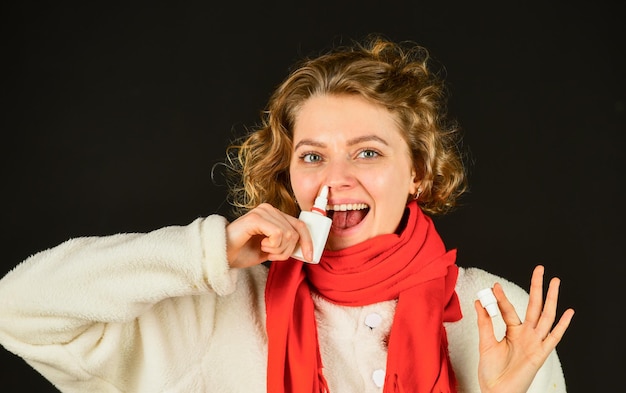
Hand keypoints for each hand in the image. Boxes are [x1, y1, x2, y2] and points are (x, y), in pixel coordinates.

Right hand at [225, 203, 312, 267]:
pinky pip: (278, 233)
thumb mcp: (272, 249)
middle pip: (295, 231)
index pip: (300, 225)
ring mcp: (262, 211)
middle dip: (286, 250)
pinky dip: (272, 245)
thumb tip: (305, 248)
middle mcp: (269, 209)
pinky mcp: (255, 218)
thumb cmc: (243, 252)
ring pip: (288, 233)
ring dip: (278, 249)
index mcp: (274, 214)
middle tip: (271, 255)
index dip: (308, 241)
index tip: (310, 257)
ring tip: (264, 250)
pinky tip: (261, 245)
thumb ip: (286, 244)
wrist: (222, 256)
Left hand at [475, 265, 574, 392]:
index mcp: (512, 331)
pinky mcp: (540, 353)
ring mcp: (534, 342)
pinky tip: (569, 312)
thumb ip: (484, 323)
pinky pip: (554, 337)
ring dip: (551, 299)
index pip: (508, 309)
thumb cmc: (491, 372)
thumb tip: (479, 302)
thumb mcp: (485, 344)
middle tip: (539, 269)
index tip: (494, 286)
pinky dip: (563, 325)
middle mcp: (525, 334)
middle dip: (537, 287)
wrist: (497, 391)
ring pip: (546, 316)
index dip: (501, 298)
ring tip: (555, 282)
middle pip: (533, 306)